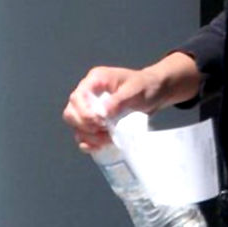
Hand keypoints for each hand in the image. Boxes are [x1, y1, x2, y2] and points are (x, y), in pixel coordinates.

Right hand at [63, 53, 201, 152]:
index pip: (77, 97)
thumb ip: (118, 100)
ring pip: (75, 125)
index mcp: (95, 80)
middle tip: (104, 130)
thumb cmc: (146, 86)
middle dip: (85, 125)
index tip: (100, 121)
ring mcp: (90, 108)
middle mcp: (88, 94)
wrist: (156, 93)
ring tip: (107, 139)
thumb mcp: (135, 90)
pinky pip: (83, 134)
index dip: (84, 112)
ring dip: (88, 136)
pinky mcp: (95, 122)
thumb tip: (101, 113)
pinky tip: (99, 146)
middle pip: (71, 112)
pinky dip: (88, 142)